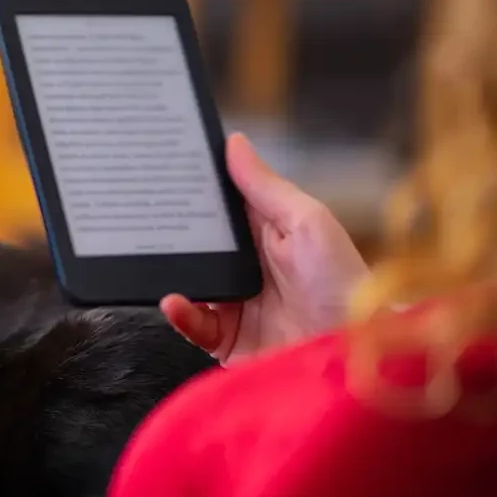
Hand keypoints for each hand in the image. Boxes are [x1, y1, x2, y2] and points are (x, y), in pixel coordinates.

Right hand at [160, 133, 369, 362]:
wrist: (355, 354)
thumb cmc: (343, 283)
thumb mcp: (307, 223)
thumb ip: (266, 187)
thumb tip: (234, 143)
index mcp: (266, 233)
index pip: (222, 207)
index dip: (195, 190)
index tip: (165, 170)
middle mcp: (246, 267)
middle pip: (198, 244)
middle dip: (170, 232)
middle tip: (141, 214)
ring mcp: (234, 304)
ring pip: (189, 281)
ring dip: (170, 272)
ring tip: (153, 261)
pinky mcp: (227, 339)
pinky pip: (193, 324)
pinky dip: (179, 314)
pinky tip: (174, 302)